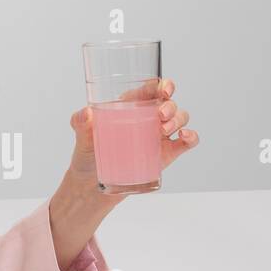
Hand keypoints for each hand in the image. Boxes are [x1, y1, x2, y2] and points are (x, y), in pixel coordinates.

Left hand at [66, 76, 198, 200]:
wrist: (92, 186)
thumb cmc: (88, 154)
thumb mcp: (82, 135)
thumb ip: (79, 121)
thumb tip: (86, 113)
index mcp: (131, 106)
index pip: (151, 89)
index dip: (163, 85)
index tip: (164, 89)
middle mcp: (148, 118)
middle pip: (169, 102)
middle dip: (170, 105)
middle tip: (160, 115)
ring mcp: (158, 136)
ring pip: (180, 118)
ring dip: (179, 119)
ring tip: (165, 130)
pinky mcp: (166, 154)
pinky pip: (185, 142)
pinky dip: (191, 136)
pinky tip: (185, 137)